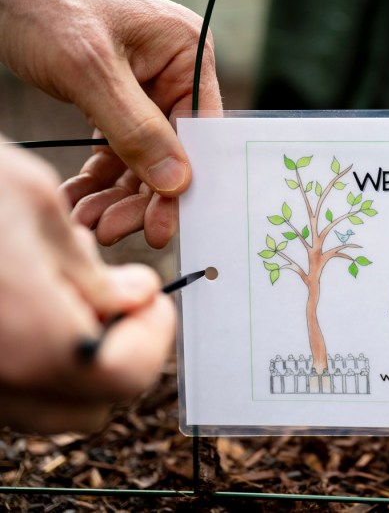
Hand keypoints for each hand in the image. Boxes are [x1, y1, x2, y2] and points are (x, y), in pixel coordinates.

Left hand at [0, 0, 221, 247]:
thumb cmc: (44, 1)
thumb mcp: (89, 68)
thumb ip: (135, 128)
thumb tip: (177, 184)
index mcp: (187, 54)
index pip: (199, 132)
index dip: (184, 183)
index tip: (162, 227)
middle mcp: (174, 74)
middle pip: (172, 152)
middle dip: (141, 197)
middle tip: (114, 231)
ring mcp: (147, 88)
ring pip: (142, 157)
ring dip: (116, 195)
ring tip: (90, 222)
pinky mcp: (117, 99)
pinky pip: (115, 148)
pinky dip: (97, 177)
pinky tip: (81, 200)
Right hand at [0, 139, 174, 432]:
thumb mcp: (33, 202)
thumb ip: (90, 268)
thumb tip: (135, 298)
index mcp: (27, 337)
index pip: (125, 376)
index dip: (154, 337)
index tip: (154, 298)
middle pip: (92, 405)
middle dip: (120, 351)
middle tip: (117, 296)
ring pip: (48, 405)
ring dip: (77, 358)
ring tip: (59, 287)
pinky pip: (8, 391)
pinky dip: (32, 358)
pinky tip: (21, 299)